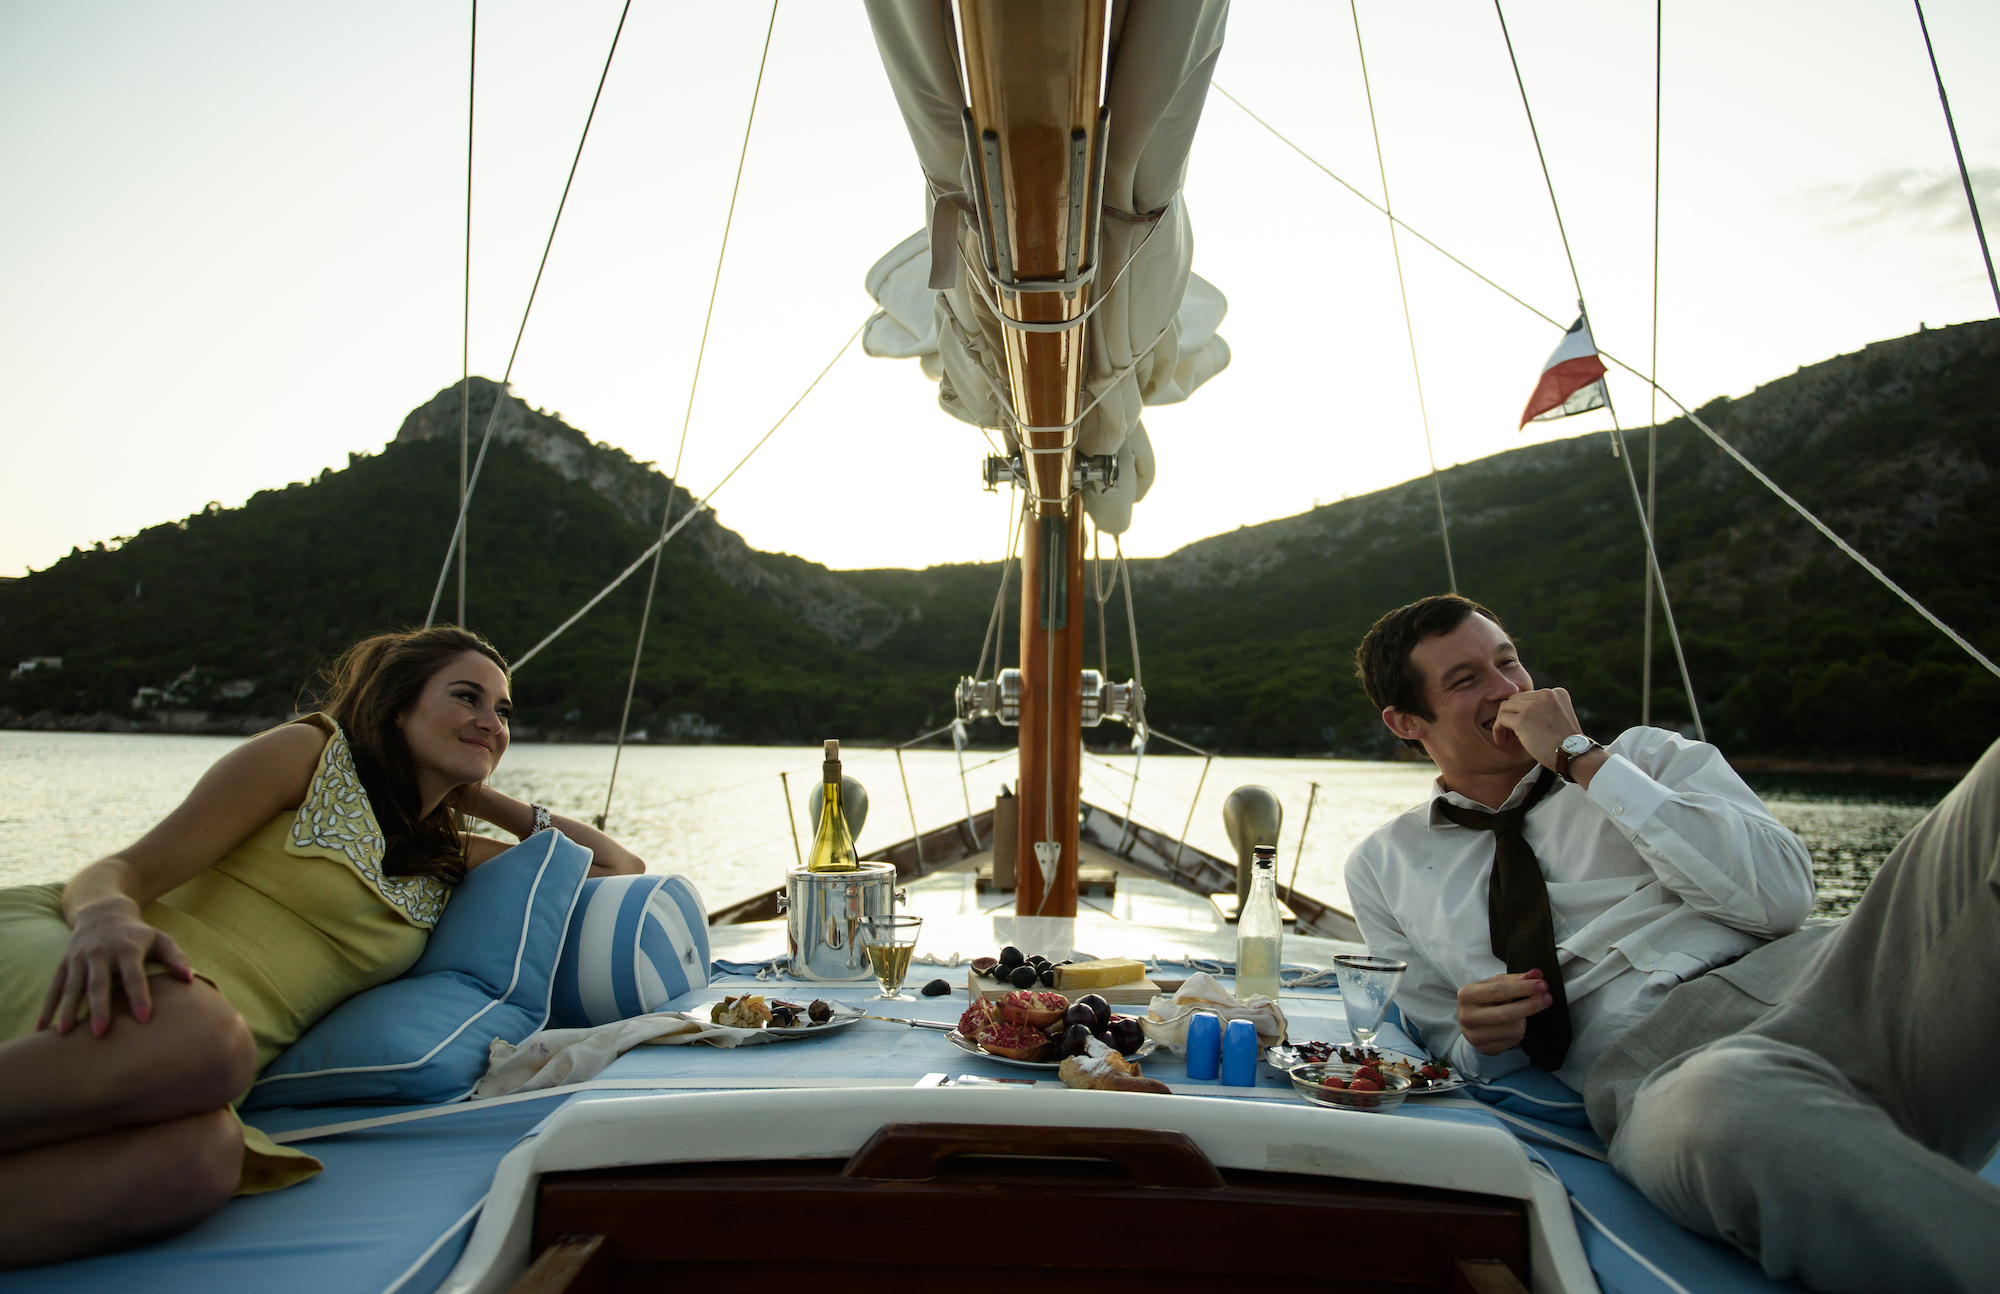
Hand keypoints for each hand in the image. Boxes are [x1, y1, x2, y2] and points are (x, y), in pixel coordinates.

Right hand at [38, 898, 193, 1037]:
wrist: (103, 912)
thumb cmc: (138, 934)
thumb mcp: (160, 939)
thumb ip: (175, 957)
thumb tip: (190, 979)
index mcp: (127, 948)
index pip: (134, 975)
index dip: (140, 996)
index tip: (143, 1019)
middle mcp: (100, 953)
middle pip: (99, 983)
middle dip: (99, 1008)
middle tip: (99, 1033)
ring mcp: (78, 958)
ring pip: (71, 986)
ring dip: (67, 1010)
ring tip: (64, 1034)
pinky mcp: (63, 963)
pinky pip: (54, 987)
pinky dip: (47, 1007)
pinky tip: (40, 1029)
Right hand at [1456, 970, 1553, 1054]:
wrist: (1470, 1021)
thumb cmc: (1486, 998)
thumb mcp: (1496, 984)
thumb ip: (1516, 979)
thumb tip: (1537, 974)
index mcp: (1467, 995)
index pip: (1498, 991)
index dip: (1523, 988)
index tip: (1542, 985)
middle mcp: (1466, 1017)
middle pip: (1506, 1013)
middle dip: (1530, 1005)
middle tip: (1548, 998)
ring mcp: (1474, 1036)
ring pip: (1514, 1029)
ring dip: (1524, 1020)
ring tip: (1521, 1014)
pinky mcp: (1485, 1049)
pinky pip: (1514, 1040)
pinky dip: (1519, 1032)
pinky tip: (1513, 1026)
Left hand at [1493, 687, 1584, 771]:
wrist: (1573, 755)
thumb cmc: (1567, 743)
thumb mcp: (1561, 717)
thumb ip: (1545, 710)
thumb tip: (1521, 712)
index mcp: (1557, 693)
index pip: (1530, 696)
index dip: (1523, 711)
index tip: (1524, 727)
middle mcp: (1545, 694)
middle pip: (1516, 699)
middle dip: (1512, 715)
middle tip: (1512, 733)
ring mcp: (1532, 706)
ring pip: (1505, 707)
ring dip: (1502, 722)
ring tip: (1507, 737)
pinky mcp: (1522, 719)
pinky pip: (1501, 720)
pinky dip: (1498, 730)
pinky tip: (1503, 741)